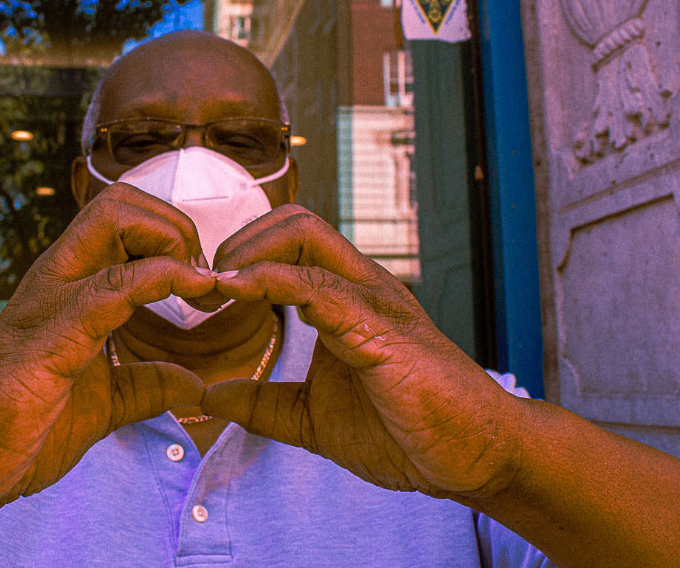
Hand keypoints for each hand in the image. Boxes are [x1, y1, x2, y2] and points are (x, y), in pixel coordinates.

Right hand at [0, 183, 215, 524]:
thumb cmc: (17, 427)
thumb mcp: (102, 403)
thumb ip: (146, 385)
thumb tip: (195, 384)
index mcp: (70, 286)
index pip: (124, 219)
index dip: (174, 237)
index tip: (207, 287)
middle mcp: (59, 278)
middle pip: (120, 201)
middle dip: (176, 226)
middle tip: (204, 281)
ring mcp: (50, 300)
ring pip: (113, 219)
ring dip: (173, 241)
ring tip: (201, 289)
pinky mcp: (49, 337)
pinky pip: (111, 286)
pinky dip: (161, 279)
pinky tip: (193, 295)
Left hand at [201, 205, 527, 501]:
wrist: (475, 457)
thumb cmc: (407, 429)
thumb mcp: (313, 418)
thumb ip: (264, 403)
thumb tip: (211, 395)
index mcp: (345, 299)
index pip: (288, 243)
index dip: (240, 256)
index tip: (203, 293)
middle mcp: (359, 286)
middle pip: (293, 222)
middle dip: (240, 241)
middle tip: (206, 286)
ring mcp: (373, 300)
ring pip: (304, 234)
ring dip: (247, 253)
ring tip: (215, 287)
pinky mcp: (381, 329)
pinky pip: (319, 287)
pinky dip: (269, 281)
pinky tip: (236, 293)